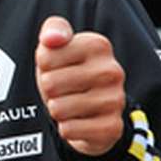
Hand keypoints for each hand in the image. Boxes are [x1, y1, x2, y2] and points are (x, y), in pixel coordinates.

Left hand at [35, 16, 125, 155]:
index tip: (58, 65)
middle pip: (50, 84)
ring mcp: (115, 100)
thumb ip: (53, 30)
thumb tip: (52, 38)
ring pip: (58, 108)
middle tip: (62, 88)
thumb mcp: (57, 45)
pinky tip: (78, 119)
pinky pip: (69, 130)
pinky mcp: (112, 126)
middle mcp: (112, 71)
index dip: (44, 65)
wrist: (92, 108)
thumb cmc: (68, 71)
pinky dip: (66, 128)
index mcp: (98, 45)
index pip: (45, 58)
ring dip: (57, 109)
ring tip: (70, 102)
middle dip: (49, 89)